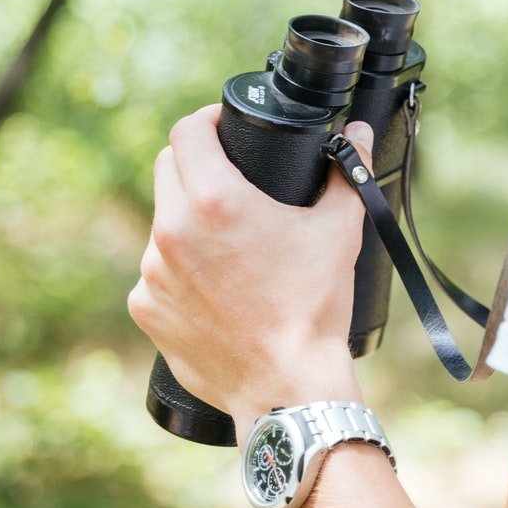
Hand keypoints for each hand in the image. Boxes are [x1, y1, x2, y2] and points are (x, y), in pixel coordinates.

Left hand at [128, 107, 371, 435]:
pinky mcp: (146, 308)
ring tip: (229, 244)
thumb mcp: (340, 231)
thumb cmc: (313, 308)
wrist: (286, 386)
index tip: (222, 127)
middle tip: (229, 177)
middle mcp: (171, 231)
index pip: (187, 131)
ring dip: (187, 220)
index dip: (206, 121)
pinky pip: (157, 272)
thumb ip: (350, 172)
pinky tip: (216, 287)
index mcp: (214, 200)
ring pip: (161, 222)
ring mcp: (151, 273)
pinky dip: (180, 270)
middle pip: (167, 168)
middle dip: (195, 164)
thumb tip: (362, 134)